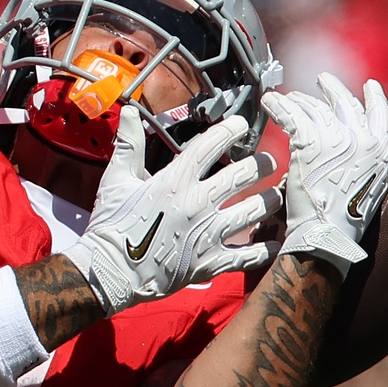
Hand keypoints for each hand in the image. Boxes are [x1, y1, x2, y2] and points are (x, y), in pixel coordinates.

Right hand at [67, 108, 279, 315]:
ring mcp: (208, 234)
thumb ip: (129, 144)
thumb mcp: (115, 181)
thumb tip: (132, 113)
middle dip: (263, 163)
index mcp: (175, 181)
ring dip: (271, 199)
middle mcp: (197, 204)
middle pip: (244, 175)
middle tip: (270, 161)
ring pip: (255, 210)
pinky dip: (265, 247)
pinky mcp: (211, 262)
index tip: (241, 125)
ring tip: (277, 194)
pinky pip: (249, 254)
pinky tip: (276, 241)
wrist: (110, 272)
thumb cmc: (112, 226)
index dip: (230, 130)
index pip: (211, 145)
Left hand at [260, 74, 387, 278]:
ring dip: (301, 100)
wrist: (326, 235)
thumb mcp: (366, 189)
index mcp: (380, 152)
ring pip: (315, 109)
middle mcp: (363, 140)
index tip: (369, 85)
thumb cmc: (341, 222)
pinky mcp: (310, 142)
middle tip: (321, 80)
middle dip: (332, 90)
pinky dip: (278, 106)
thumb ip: (362, 165)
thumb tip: (351, 155)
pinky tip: (269, 101)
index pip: (381, 115)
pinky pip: (292, 116)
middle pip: (345, 105)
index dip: (374, 98)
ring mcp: (337, 139)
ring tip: (290, 97)